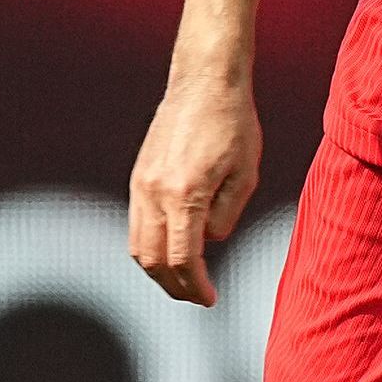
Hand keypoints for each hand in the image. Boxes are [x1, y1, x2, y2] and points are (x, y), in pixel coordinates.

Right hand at [126, 69, 262, 305]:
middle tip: (198, 296)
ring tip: (183, 279)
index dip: (196, 286)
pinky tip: (172, 248)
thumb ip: (225, 216)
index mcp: (185, 194)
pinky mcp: (137, 176)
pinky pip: (136, 224)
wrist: (204, 82)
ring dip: (158, 270)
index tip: (210, 299)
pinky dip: (150, 246)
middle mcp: (154, 192)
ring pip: (137, 246)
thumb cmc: (234, 124)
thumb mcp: (245, 175)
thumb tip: (207, 242)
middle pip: (153, 260)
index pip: (183, 259)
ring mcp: (140, 183)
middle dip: (174, 286)